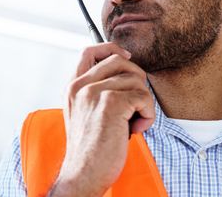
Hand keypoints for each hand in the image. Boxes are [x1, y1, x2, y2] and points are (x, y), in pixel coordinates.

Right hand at [50, 42, 154, 196]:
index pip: (90, 51)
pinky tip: (136, 130)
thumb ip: (95, 91)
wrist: (83, 174)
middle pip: (120, 60)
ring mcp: (95, 92)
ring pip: (137, 80)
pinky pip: (144, 97)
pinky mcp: (111, 103)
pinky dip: (148, 115)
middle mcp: (81, 85)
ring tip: (132, 123)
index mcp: (73, 86)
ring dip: (144, 103)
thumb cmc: (89, 148)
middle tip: (135, 104)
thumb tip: (125, 74)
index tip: (127, 57)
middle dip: (137, 80)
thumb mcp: (84, 112)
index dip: (112, 48)